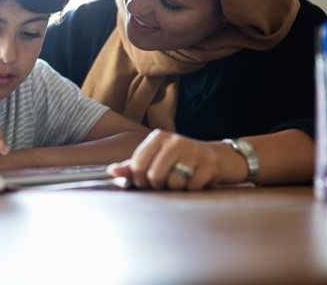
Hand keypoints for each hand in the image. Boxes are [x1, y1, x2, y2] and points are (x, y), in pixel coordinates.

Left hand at [107, 129, 223, 190]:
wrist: (214, 157)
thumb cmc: (176, 160)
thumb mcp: (153, 159)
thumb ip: (132, 167)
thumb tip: (112, 172)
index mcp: (157, 137)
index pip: (138, 166)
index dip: (139, 181)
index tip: (145, 182)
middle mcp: (175, 140)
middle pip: (154, 177)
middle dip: (158, 185)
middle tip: (166, 180)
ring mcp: (194, 151)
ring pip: (174, 183)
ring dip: (176, 188)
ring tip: (182, 178)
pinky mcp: (209, 164)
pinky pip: (192, 187)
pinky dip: (192, 189)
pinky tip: (196, 179)